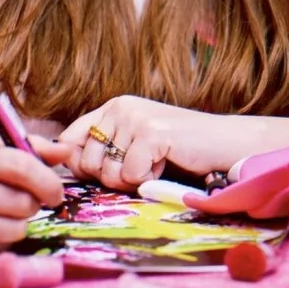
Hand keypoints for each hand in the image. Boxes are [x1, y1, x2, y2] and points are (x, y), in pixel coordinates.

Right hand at [0, 133, 65, 256]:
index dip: (48, 180)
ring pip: (14, 229)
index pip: (20, 167)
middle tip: (27, 197)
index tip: (57, 190)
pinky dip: (2, 237)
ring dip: (20, 221)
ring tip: (6, 210)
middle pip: (21, 202)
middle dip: (34, 202)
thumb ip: (28, 147)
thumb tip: (67, 151)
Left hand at [58, 96, 225, 190]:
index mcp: (112, 107)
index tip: (102, 172)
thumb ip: (101, 151)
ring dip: (132, 180)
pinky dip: (149, 179)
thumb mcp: (133, 145)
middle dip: (112, 177)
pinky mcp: (152, 132)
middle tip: (141, 168)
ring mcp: (135, 118)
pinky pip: (131, 175)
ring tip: (155, 164)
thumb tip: (64, 162)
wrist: (224, 142)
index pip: (69, 139)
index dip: (77, 164)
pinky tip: (166, 164)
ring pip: (108, 172)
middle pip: (87, 162)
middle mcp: (120, 107)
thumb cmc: (179, 150)